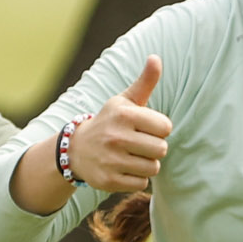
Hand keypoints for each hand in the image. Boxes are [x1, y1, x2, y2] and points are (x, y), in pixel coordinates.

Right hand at [69, 56, 168, 191]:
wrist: (77, 149)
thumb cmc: (110, 122)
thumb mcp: (124, 101)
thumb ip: (145, 82)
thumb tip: (156, 57)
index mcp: (124, 114)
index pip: (166, 127)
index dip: (159, 129)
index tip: (145, 127)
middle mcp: (116, 137)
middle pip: (161, 149)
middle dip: (154, 148)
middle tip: (138, 143)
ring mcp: (111, 160)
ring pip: (153, 168)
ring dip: (146, 164)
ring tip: (131, 156)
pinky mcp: (108, 181)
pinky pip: (141, 183)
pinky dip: (136, 178)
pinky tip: (123, 169)